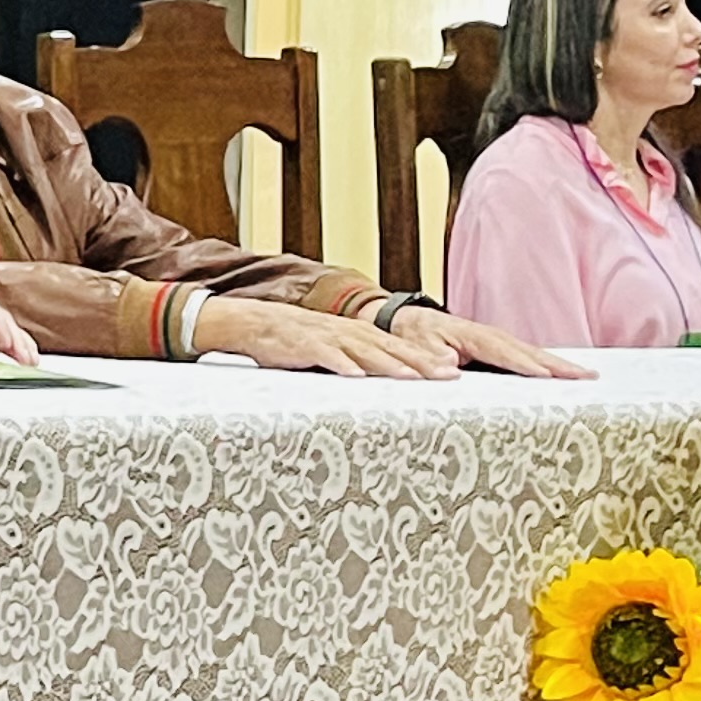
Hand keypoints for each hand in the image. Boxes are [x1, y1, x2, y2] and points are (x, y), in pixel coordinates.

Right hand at [189, 295, 453, 377]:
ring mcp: (322, 337)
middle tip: (448, 375)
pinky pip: (322, 355)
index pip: (395, 345)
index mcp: (353, 334)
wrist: (247, 321)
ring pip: (361, 350)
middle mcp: (343, 332)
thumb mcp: (327, 347)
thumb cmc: (288, 340)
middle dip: (419, 361)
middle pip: (387, 347)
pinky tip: (354, 375)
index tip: (453, 370)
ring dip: (388, 363)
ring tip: (412, 377)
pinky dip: (339, 363)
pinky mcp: (299, 344)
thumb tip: (383, 379)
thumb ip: (354, 359)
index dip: (425, 357)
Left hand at [392, 303, 591, 379]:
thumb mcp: (417, 344)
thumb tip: (449, 365)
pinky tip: (564, 374)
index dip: (526, 365)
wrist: (408, 320)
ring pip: (533, 353)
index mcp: (472, 336)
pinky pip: (527, 355)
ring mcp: (497, 339)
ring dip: (559, 364)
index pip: (504, 353)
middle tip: (587, 376)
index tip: (548, 376)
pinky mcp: (498, 346)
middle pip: (529, 352)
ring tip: (587, 375)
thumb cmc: (414, 334)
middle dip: (558, 364)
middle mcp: (490, 336)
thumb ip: (431, 356)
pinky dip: (547, 363)